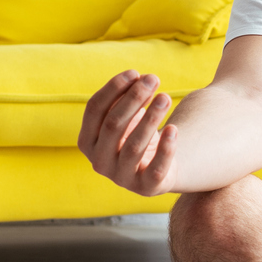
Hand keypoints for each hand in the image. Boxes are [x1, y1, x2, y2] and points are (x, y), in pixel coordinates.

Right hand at [79, 70, 178, 194]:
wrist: (156, 168)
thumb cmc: (136, 134)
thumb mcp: (128, 116)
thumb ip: (129, 97)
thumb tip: (141, 78)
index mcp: (87, 141)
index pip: (94, 110)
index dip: (113, 88)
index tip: (135, 72)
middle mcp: (99, 162)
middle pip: (113, 124)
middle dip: (133, 98)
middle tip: (153, 79)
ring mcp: (121, 178)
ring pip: (134, 146)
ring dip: (151, 118)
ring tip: (165, 97)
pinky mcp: (145, 188)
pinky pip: (156, 169)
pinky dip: (165, 148)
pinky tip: (174, 128)